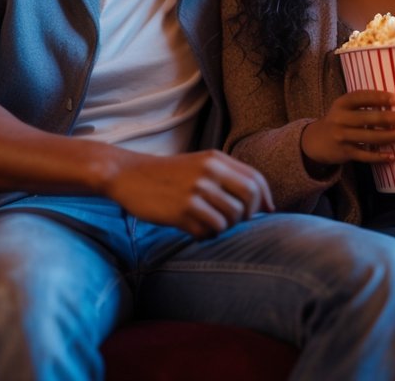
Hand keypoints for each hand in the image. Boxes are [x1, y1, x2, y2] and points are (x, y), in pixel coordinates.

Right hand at [106, 150, 274, 238]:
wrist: (128, 175)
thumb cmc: (168, 174)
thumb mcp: (199, 164)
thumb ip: (228, 177)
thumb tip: (263, 204)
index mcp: (215, 159)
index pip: (256, 180)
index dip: (266, 199)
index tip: (265, 212)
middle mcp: (209, 172)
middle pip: (250, 199)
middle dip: (248, 215)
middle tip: (235, 221)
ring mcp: (195, 191)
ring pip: (231, 218)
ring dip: (224, 227)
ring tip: (209, 224)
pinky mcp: (182, 210)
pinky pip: (210, 230)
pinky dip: (207, 234)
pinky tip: (194, 229)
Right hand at [300, 90, 394, 165]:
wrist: (316, 142)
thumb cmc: (338, 121)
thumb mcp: (344, 108)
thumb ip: (363, 105)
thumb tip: (392, 105)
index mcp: (341, 104)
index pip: (359, 97)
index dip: (377, 97)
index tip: (394, 98)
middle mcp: (339, 119)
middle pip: (365, 118)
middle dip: (385, 118)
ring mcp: (341, 137)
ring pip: (367, 137)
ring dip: (387, 136)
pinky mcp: (344, 153)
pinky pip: (364, 155)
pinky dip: (378, 156)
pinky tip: (391, 156)